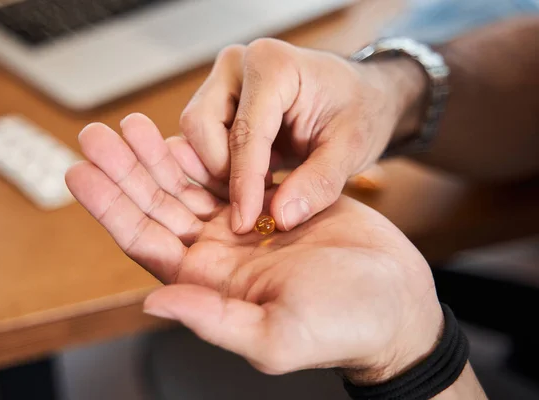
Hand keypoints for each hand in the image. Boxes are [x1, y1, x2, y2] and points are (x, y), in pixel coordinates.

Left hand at [66, 114, 441, 380]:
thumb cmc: (344, 325)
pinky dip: (204, 153)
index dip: (110, 207)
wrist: (394, 301)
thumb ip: (215, 320)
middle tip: (96, 135)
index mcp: (210, 284)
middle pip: (157, 207)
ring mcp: (244, 228)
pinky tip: (185, 133)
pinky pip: (227, 174)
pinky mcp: (270, 205)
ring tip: (130, 125)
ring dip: (158, 156)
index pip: (145, 241)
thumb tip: (153, 302)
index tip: (80, 171)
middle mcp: (218, 255)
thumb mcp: (277, 335)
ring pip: (187, 187)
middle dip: (125, 170)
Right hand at [179, 38, 425, 232]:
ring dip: (218, 170)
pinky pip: (199, 138)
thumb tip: (279, 218)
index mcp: (273, 65)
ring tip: (262, 186)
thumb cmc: (359, 111)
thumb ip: (319, 182)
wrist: (358, 95)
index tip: (245, 223)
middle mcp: (238, 63)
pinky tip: (252, 179)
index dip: (243, 183)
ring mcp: (224, 80)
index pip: (245, 132)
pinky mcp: (218, 99)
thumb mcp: (352, 148)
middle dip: (222, 171)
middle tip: (256, 200)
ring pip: (194, 134)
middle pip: (200, 126)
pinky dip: (218, 165)